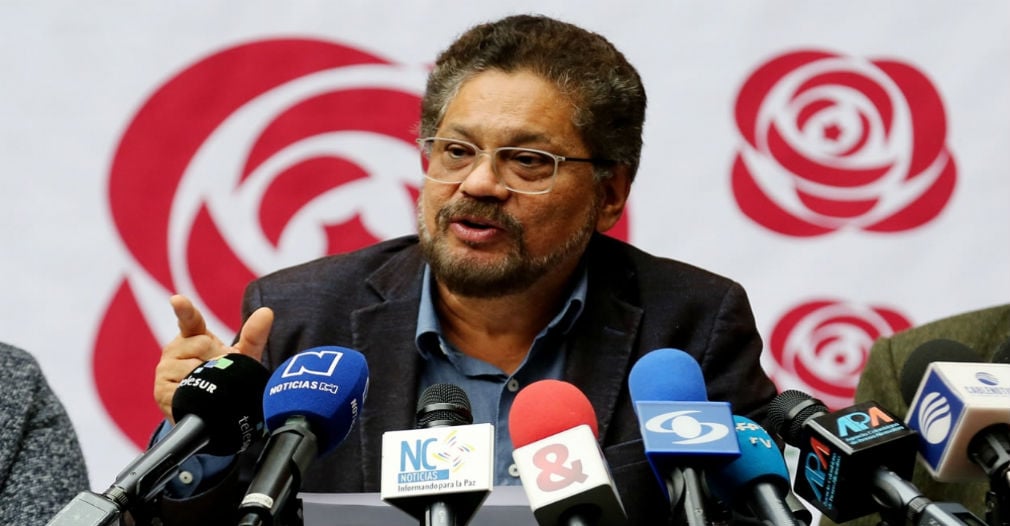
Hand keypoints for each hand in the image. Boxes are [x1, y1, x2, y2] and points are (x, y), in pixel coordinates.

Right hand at [153, 294, 272, 421]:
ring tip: (210, 386)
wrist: (213, 411)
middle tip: (220, 372)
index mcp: (192, 336)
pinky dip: (198, 392)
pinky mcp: (161, 391)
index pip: (189, 320)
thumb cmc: (226, 377)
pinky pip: (185, 387)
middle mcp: (175, 349)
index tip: (177, 300)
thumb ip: (254, 336)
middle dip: (217, 359)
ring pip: (193, 366)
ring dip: (209, 377)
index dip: (184, 310)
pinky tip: (197, 396)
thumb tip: (267, 312)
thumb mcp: (242, 358)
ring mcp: (165, 370)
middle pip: (202, 345)